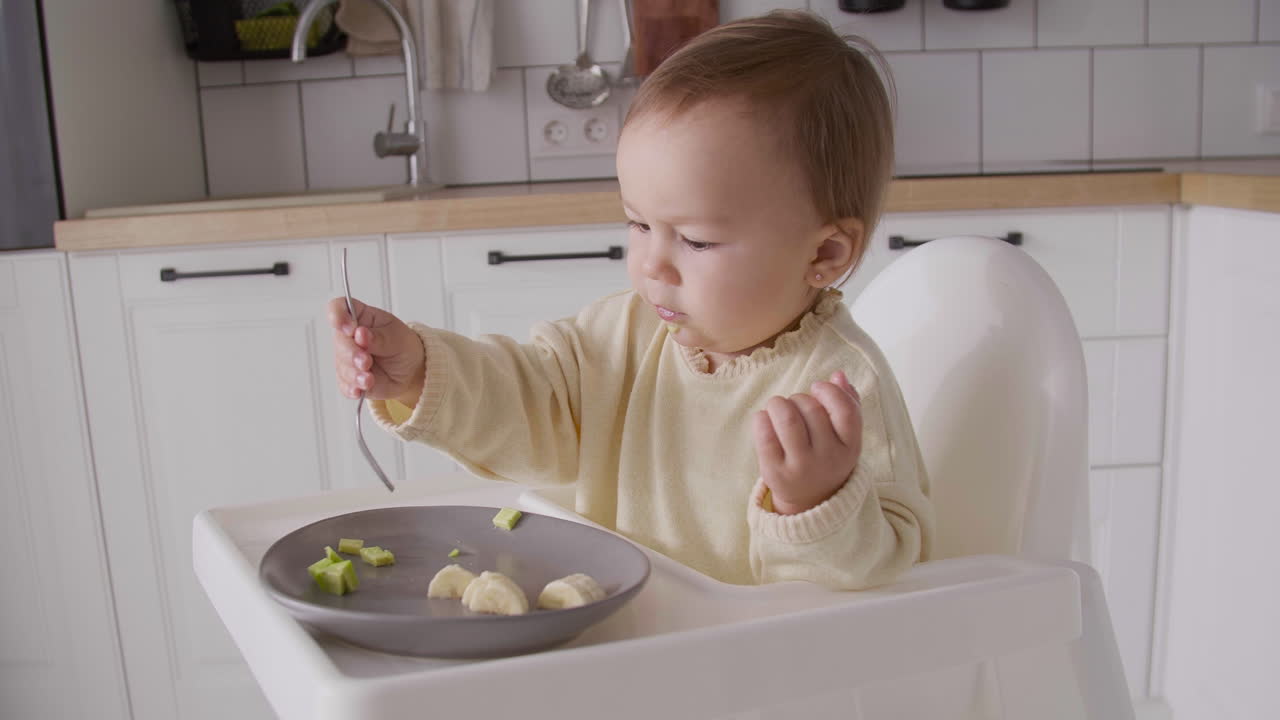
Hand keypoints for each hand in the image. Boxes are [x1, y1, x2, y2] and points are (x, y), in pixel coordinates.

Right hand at [328, 297, 425, 404]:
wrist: (410, 370)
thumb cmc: (402, 345)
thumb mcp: (397, 337)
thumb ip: (379, 337)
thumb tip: (360, 333)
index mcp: (360, 317)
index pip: (338, 307)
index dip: (338, 316)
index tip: (350, 328)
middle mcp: (348, 337)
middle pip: (339, 341)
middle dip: (351, 353)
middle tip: (366, 361)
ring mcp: (347, 358)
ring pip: (341, 365)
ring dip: (354, 373)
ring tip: (369, 379)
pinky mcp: (349, 378)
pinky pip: (344, 384)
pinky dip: (352, 388)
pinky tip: (359, 390)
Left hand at [752, 370, 862, 514]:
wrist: (811, 501)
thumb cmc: (827, 455)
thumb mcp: (845, 436)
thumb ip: (848, 403)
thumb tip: (838, 375)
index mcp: (850, 447)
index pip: (846, 412)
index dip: (829, 392)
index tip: (816, 387)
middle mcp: (828, 458)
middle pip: (812, 410)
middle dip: (798, 398)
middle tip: (794, 405)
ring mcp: (801, 467)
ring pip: (787, 418)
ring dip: (778, 403)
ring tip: (777, 407)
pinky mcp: (775, 472)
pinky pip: (764, 434)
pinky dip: (761, 418)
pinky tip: (764, 419)